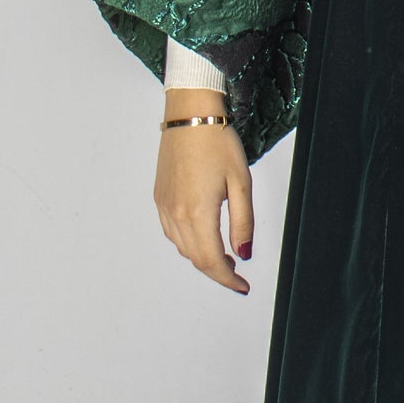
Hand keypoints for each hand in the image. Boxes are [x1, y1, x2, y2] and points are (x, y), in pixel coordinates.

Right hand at [154, 101, 254, 293]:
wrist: (190, 115)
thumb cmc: (219, 143)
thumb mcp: (241, 182)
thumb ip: (243, 222)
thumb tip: (244, 254)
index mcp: (198, 212)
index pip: (212, 261)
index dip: (228, 279)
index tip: (243, 287)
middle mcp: (176, 214)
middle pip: (195, 258)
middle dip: (217, 272)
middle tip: (238, 274)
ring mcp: (164, 206)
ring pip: (182, 248)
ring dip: (202, 258)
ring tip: (225, 256)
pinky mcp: (160, 198)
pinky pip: (172, 233)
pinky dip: (189, 243)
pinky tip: (204, 236)